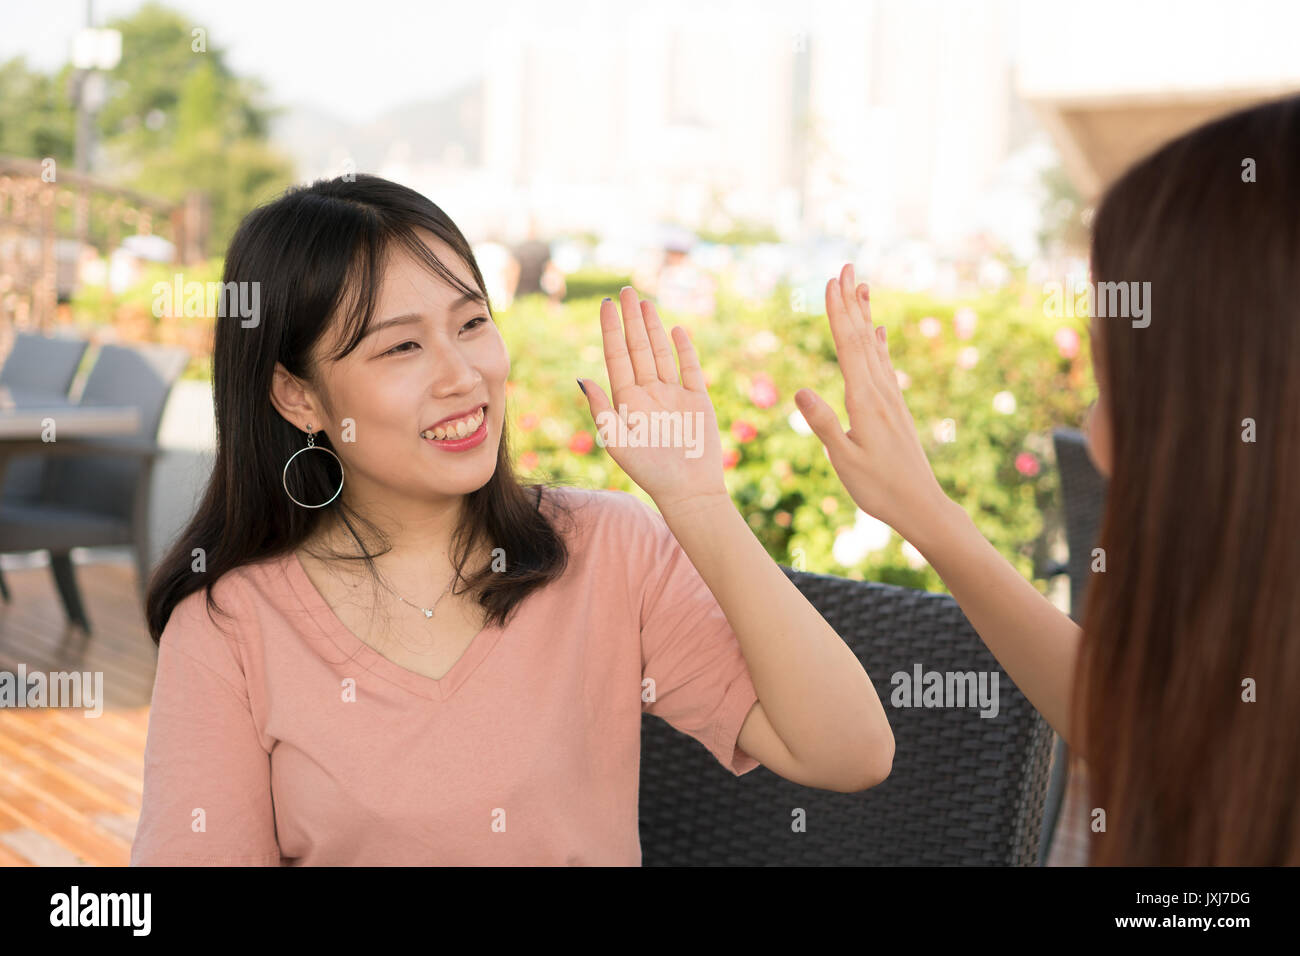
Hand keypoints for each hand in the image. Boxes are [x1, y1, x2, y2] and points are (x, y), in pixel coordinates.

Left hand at [578, 287, 725, 510]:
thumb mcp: (617, 442)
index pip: (616, 356)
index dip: (610, 329)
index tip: (605, 304)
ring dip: (652, 327)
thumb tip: (582, 377)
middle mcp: (648, 393)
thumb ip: (601, 409)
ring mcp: (673, 394)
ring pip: (660, 353)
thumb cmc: (649, 471)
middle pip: (637, 348)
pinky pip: (689, 368)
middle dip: (630, 319)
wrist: (688, 489)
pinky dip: (683, 349)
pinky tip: (675, 330)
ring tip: (644, 302)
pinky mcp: (697, 399)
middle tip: (625, 290)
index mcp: (626, 400)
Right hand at [795, 264, 948, 540]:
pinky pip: (884, 366)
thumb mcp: (844, 461)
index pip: (848, 347)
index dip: (838, 313)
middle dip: (851, 301)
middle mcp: (880, 392)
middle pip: (861, 337)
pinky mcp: (895, 409)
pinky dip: (878, 344)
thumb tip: (800, 391)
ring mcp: (890, 398)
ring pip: (873, 347)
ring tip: (861, 286)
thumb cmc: (879, 488)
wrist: (921, 505)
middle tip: (845, 267)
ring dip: (864, 315)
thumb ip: (824, 424)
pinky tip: (878, 332)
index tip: (830, 282)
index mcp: (864, 401)